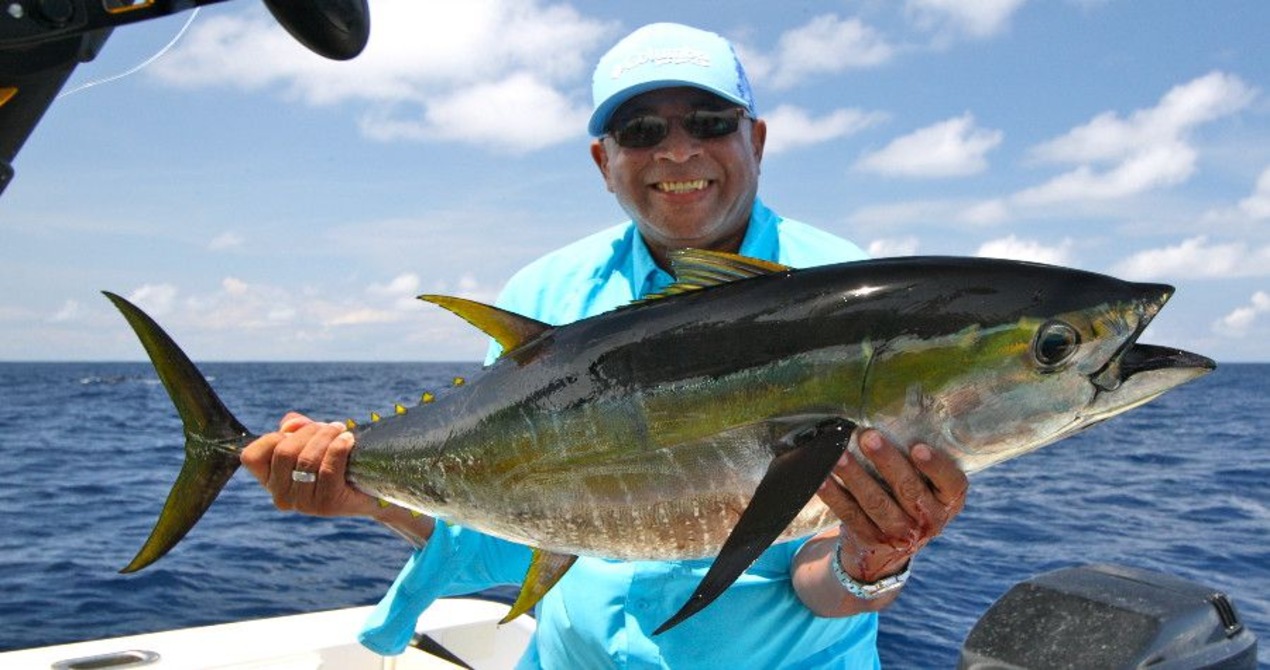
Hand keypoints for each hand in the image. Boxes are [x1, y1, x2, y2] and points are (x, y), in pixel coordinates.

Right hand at [240, 412, 378, 517]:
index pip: (251, 456)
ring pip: (307, 460)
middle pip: (284, 452)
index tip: (299, 431)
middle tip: (331, 427)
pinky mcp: (326, 505)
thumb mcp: (312, 441)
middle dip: (309, 432)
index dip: (273, 437)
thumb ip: (296, 428)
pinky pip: (328, 469)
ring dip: (327, 437)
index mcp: (270, 480)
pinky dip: (339, 448)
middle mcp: (281, 496)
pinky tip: (348, 440)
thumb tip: (289, 425)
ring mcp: (303, 504)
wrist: (371, 490)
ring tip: (342, 431)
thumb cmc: (337, 461)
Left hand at [817, 428, 967, 582]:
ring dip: (856, 477)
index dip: (935, 466)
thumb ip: (918, 457)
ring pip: (876, 503)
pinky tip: (822, 478)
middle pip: (909, 490)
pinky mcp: (872, 540)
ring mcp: (901, 534)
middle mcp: (930, 520)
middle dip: (887, 462)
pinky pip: (851, 515)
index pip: (951, 482)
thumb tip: (894, 411)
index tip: (918, 447)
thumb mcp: (927, 483)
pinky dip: (835, 496)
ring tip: (839, 455)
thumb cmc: (910, 495)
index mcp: (949, 500)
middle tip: (868, 437)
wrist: (890, 548)